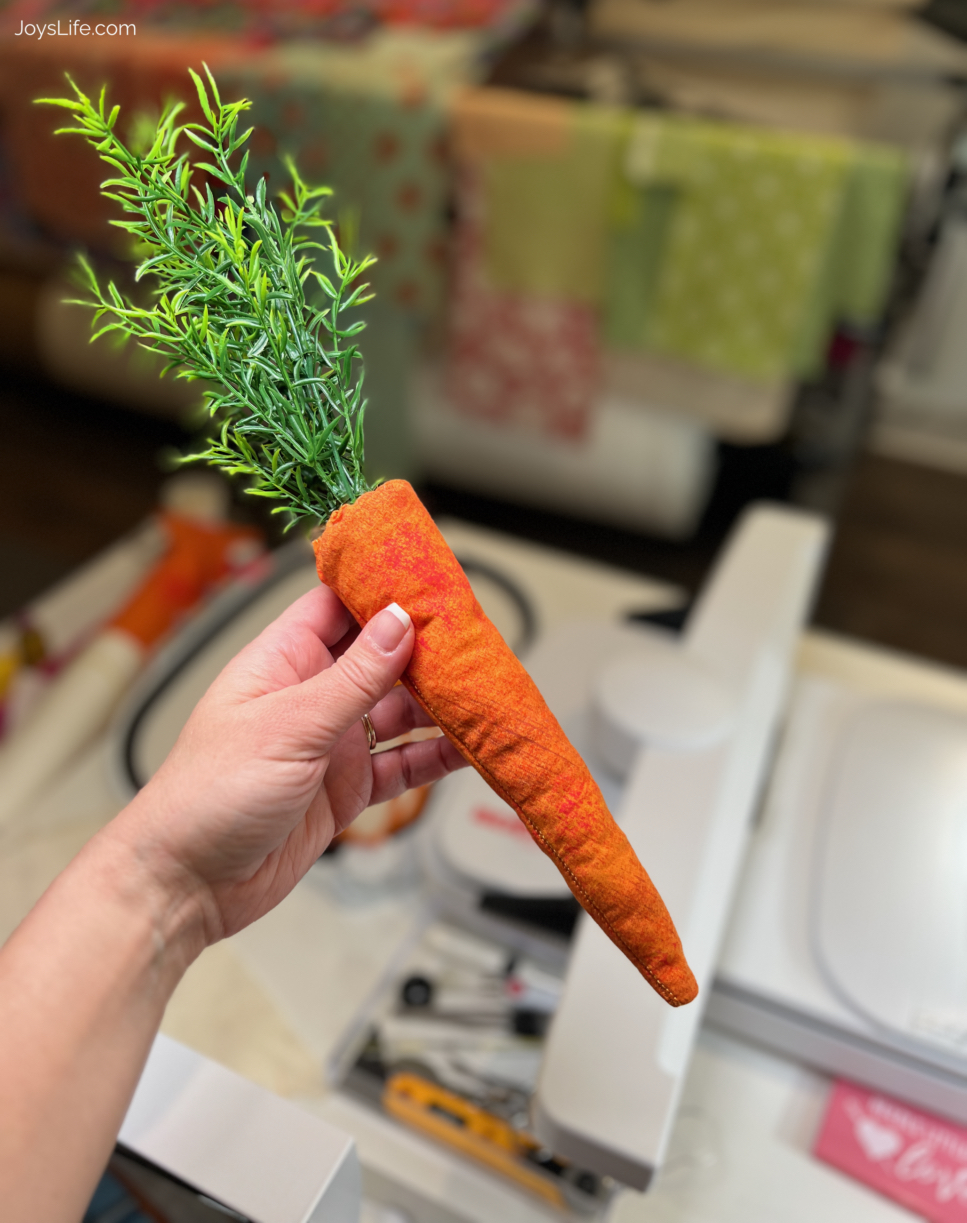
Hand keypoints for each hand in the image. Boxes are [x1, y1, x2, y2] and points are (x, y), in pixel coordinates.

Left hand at [111, 584, 464, 945]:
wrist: (187, 885)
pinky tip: (467, 747)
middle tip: (476, 641)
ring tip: (483, 693)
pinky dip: (436, 757)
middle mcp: (310, 696)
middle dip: (426, 650)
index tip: (431, 583)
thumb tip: (398, 622)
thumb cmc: (207, 795)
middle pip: (380, 658)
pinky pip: (402, 764)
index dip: (383, 590)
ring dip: (439, 705)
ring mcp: (331, 744)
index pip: (339, 605)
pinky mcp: (346, 789)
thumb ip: (354, 677)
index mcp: (282, 661)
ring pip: (400, 711)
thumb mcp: (289, 725)